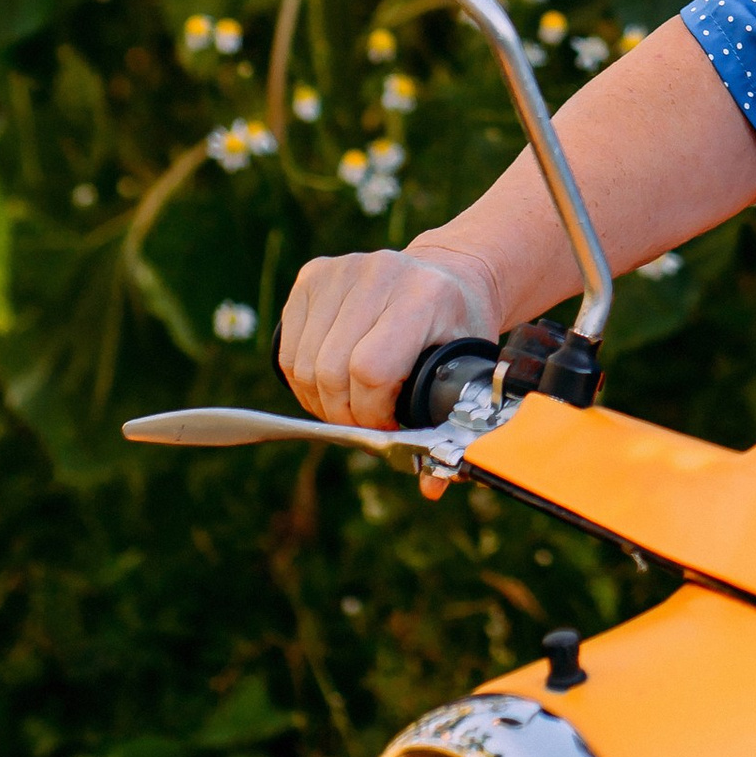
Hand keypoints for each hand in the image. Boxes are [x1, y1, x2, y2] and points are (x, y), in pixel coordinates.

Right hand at [278, 242, 501, 429]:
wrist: (446, 274)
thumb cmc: (456, 328)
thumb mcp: (466, 370)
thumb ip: (449, 425)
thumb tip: (431, 487)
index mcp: (423, 296)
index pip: (371, 370)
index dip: (371, 412)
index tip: (386, 425)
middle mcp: (380, 274)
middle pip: (330, 371)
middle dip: (344, 413)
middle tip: (364, 421)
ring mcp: (341, 270)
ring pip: (303, 364)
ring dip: (320, 400)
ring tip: (349, 403)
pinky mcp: (313, 274)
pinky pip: (289, 348)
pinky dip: (303, 379)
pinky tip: (330, 381)